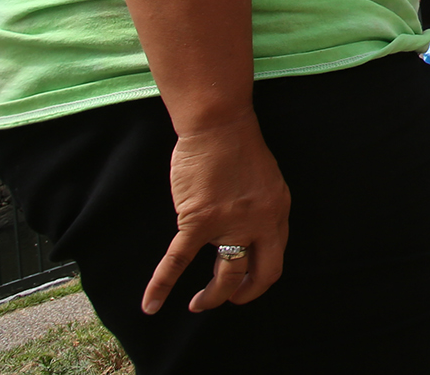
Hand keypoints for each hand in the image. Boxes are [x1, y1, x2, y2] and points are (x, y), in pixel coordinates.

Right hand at [144, 115, 289, 313]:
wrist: (219, 124)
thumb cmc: (237, 146)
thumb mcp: (267, 182)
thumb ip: (261, 209)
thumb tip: (250, 232)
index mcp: (278, 212)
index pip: (275, 257)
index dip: (260, 276)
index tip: (246, 282)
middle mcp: (260, 223)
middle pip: (260, 274)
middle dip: (243, 294)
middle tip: (229, 300)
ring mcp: (230, 224)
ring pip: (226, 274)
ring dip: (213, 296)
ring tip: (199, 305)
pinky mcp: (198, 221)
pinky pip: (178, 261)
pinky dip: (162, 285)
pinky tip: (151, 304)